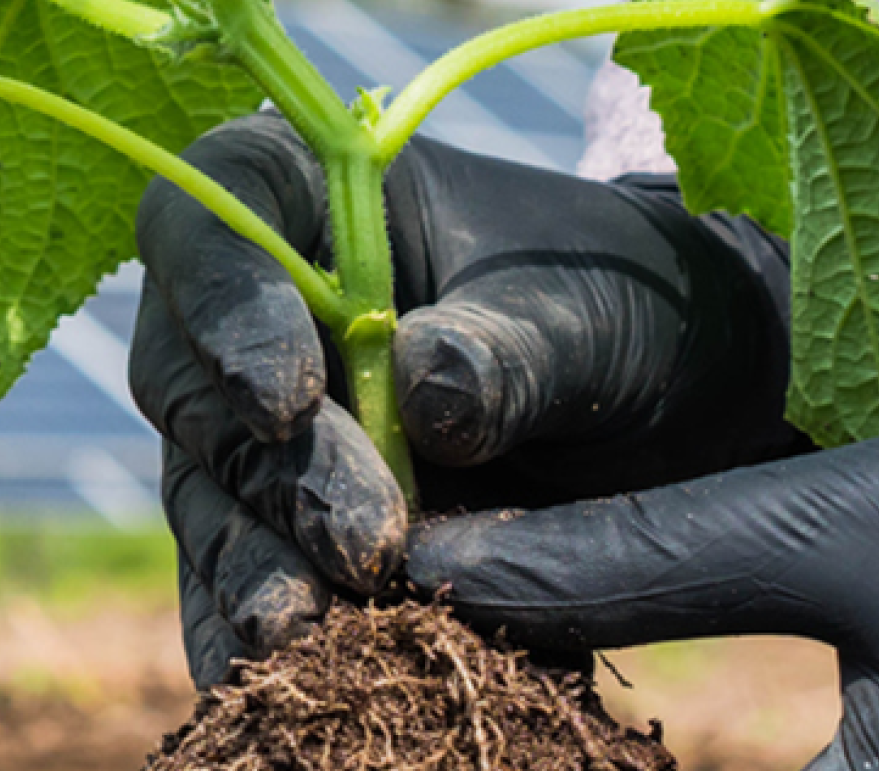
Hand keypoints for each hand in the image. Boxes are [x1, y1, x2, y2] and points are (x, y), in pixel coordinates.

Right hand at [136, 112, 805, 687]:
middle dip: (274, 471)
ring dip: (250, 565)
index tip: (287, 394)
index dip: (220, 302)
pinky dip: (243, 632)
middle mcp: (260, 302)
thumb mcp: (596, 313)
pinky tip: (261, 686)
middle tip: (368, 545)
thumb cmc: (637, 307)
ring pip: (205, 489)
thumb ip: (509, 349)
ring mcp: (256, 418)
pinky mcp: (279, 520)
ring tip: (307, 634)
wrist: (687, 397)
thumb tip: (423, 393)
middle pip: (191, 376)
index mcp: (316, 193)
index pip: (210, 216)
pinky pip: (233, 575)